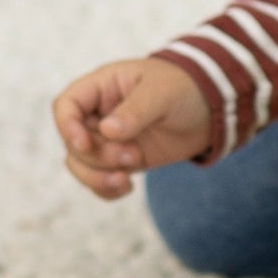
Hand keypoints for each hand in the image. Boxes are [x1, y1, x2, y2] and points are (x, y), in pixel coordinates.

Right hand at [52, 57, 211, 198]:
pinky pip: (99, 180)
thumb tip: (107, 131)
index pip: (66, 106)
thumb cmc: (184, 87)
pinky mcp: (122, 160)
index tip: (87, 144)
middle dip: (97, 157)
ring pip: (81, 165)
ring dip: (98, 178)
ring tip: (126, 181)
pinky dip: (106, 190)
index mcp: (102, 87)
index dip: (68, 127)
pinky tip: (128, 188)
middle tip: (133, 157)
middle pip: (72, 142)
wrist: (211, 108)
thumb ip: (136, 110)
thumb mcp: (162, 93)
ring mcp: (108, 139)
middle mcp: (99, 114)